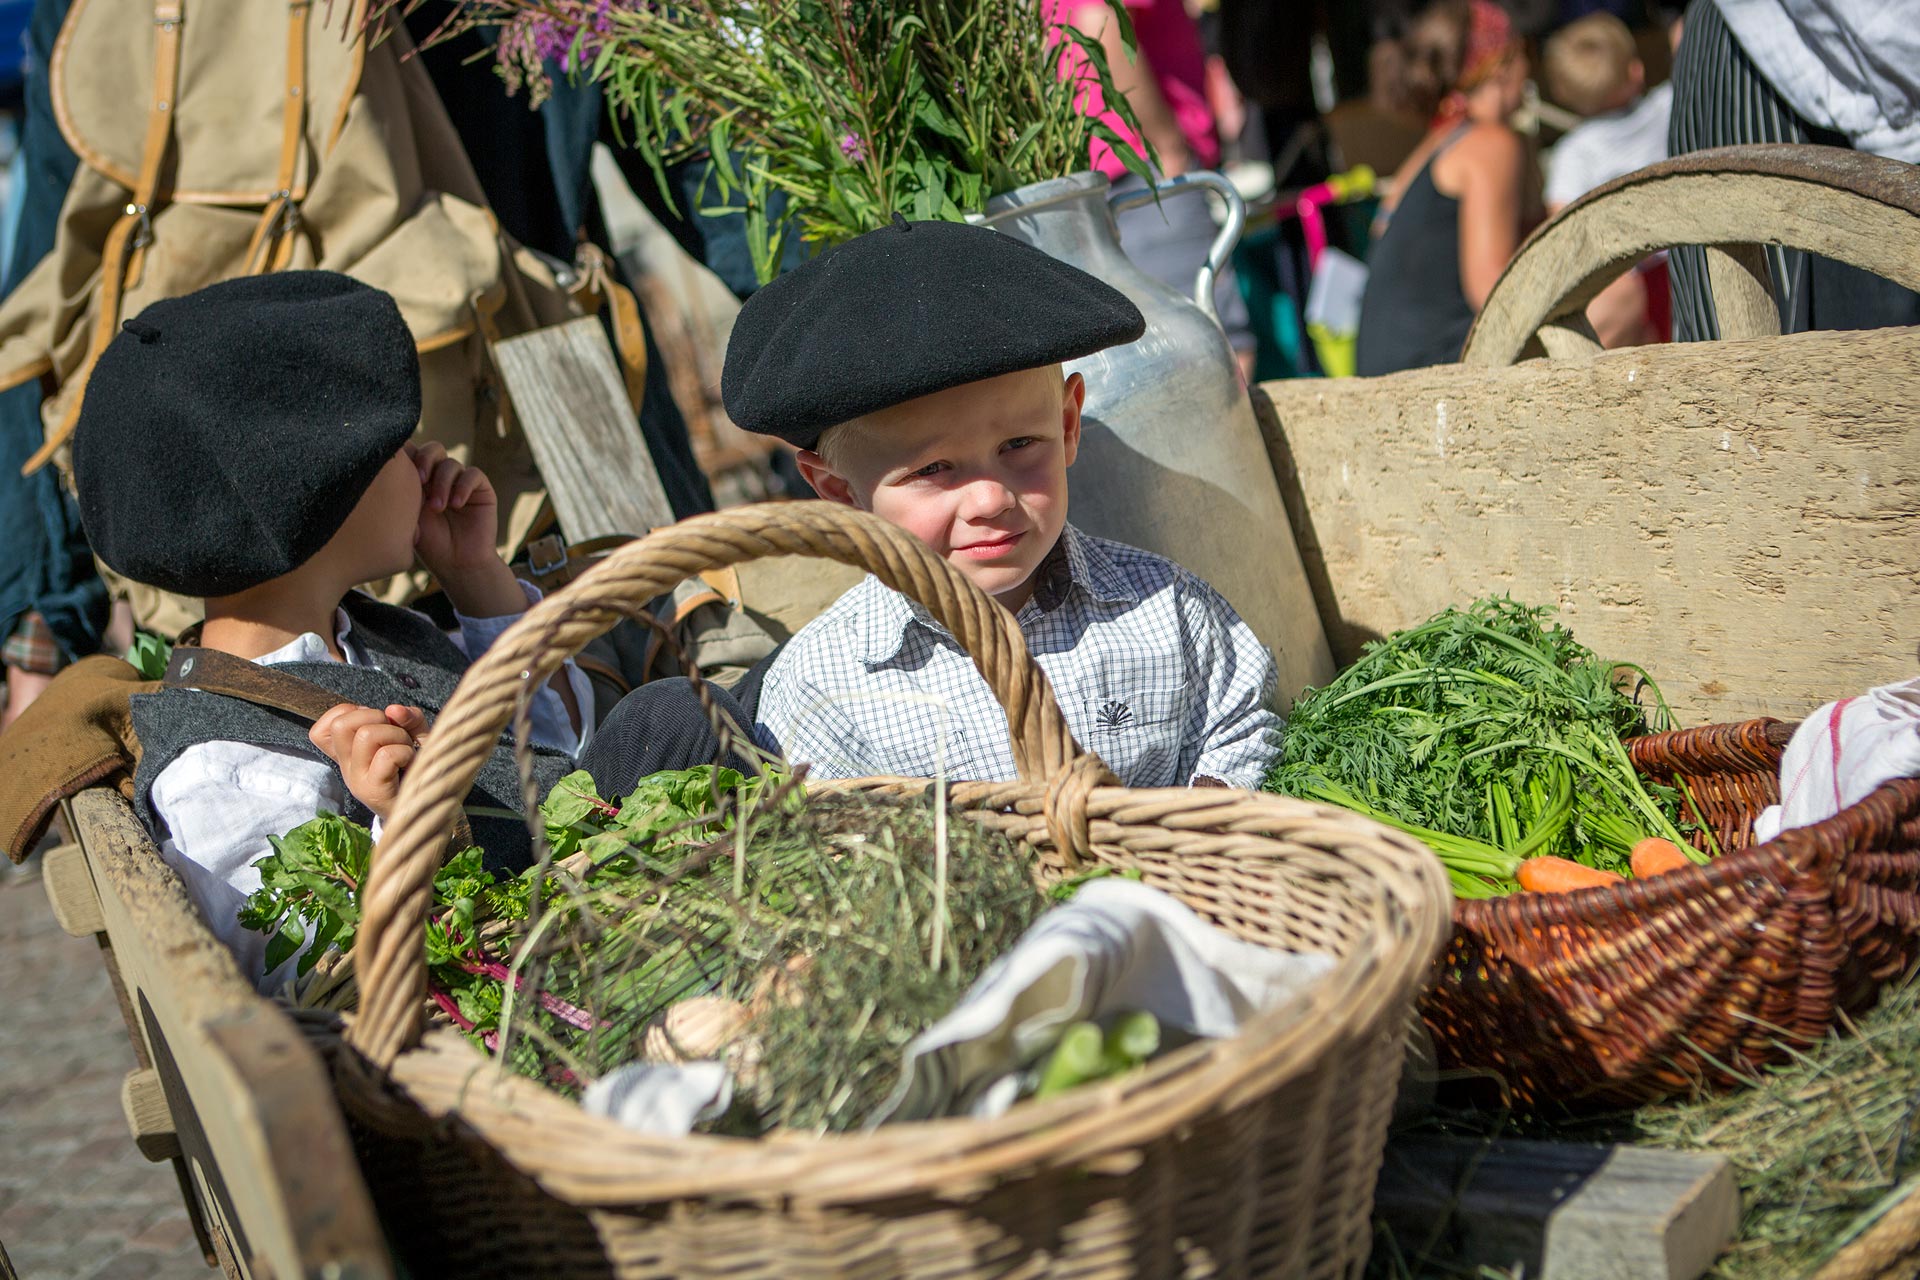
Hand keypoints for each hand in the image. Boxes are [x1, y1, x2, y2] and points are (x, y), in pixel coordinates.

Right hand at [309, 703, 428, 820]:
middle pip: (341, 724)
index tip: (374, 724)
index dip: (349, 713)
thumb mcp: (415, 737)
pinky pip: (386, 755)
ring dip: (397, 735)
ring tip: (406, 751)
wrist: (428, 812)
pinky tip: (410, 764)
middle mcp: (346, 767)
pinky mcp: (373, 791)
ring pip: (366, 735)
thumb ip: (408, 719)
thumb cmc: (419, 771)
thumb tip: (394, 709)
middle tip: (394, 735)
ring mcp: (357, 780)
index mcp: (348, 755)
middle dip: (375, 717)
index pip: (321, 729)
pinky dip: (405, 752)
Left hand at [405, 441, 521, 616]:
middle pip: (433, 449)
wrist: (457, 564)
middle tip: (418, 480)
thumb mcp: (407, 515)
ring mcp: (460, 482)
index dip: (407, 454)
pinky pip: (472, 474)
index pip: (413, 453)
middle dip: (424, 460)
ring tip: (438, 508)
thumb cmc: (429, 544)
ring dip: (442, 483)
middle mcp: (440, 477)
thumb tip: (388, 466)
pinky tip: (456, 505)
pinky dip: (463, 486)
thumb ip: (401, 490)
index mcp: (419, 480)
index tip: (398, 469)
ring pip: (451, 463)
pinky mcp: (480, 489)